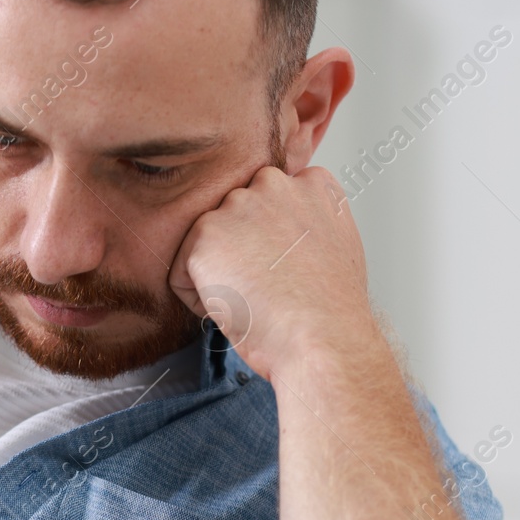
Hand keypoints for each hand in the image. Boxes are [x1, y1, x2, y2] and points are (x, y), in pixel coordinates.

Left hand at [168, 165, 373, 382]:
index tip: (284, 272)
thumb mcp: (337, 247)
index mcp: (311, 184)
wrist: (321, 336)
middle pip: (236, 219)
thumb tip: (288, 233)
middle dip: (240, 253)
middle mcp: (273, 183)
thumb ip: (310, 224)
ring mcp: (237, 205)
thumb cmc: (330, 310)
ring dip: (219, 274)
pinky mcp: (206, 234)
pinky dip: (198, 300)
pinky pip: (182, 273)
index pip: (271, 203)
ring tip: (254, 299)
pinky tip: (235, 308)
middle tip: (266, 289)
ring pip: (207, 244)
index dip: (272, 246)